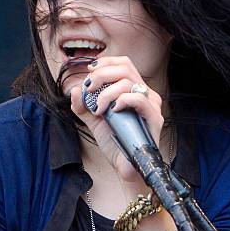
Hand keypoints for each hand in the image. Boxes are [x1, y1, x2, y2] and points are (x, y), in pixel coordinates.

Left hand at [70, 56, 163, 182]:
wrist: (126, 167)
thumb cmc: (116, 143)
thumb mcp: (94, 121)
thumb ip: (83, 106)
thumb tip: (74, 90)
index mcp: (133, 91)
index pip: (124, 64)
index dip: (106, 62)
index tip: (90, 72)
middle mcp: (145, 94)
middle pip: (125, 67)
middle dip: (102, 74)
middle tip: (89, 88)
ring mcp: (151, 106)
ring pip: (129, 82)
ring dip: (106, 93)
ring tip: (98, 109)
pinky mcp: (154, 118)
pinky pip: (139, 99)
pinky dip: (121, 100)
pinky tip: (112, 111)